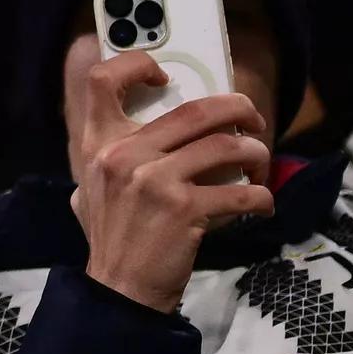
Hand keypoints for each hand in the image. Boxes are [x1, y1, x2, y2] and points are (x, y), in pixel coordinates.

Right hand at [68, 53, 273, 311]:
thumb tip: (149, 129)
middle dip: (239, 109)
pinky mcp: (186, 210)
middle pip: (197, 109)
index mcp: (98, 145)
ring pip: (228, 146)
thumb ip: (111, 157)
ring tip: (261, 168)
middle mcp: (123, 155)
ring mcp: (155, 181)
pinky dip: (261, 196)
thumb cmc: (111, 238)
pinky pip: (241, 190)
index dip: (136, 64)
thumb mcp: (91, 189)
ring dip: (257, 155)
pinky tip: (261, 204)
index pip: (103, 81)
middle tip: (253, 121)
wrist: (119, 289)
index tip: (166, 75)